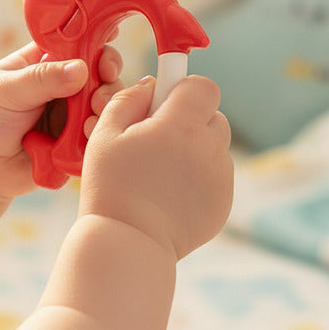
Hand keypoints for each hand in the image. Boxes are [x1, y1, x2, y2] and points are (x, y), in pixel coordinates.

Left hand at [0, 40, 123, 206]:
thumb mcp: (4, 91)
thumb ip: (41, 79)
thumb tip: (81, 69)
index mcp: (43, 61)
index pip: (77, 42)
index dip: (96, 41)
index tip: (106, 47)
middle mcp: (63, 84)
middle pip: (99, 71)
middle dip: (107, 79)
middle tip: (99, 94)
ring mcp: (72, 114)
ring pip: (104, 104)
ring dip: (104, 109)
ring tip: (90, 120)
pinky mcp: (76, 142)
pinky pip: (97, 135)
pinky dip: (96, 135)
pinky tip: (85, 138)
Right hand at [79, 75, 232, 259]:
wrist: (128, 245)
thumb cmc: (110, 187)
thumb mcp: (105, 135)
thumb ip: (128, 100)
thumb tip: (151, 84)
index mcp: (180, 125)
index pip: (203, 87)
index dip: (184, 90)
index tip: (167, 103)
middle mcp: (208, 147)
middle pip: (214, 116)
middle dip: (192, 120)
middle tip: (162, 140)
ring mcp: (220, 177)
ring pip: (217, 147)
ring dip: (197, 149)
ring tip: (164, 172)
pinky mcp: (224, 202)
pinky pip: (218, 176)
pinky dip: (201, 178)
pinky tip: (172, 194)